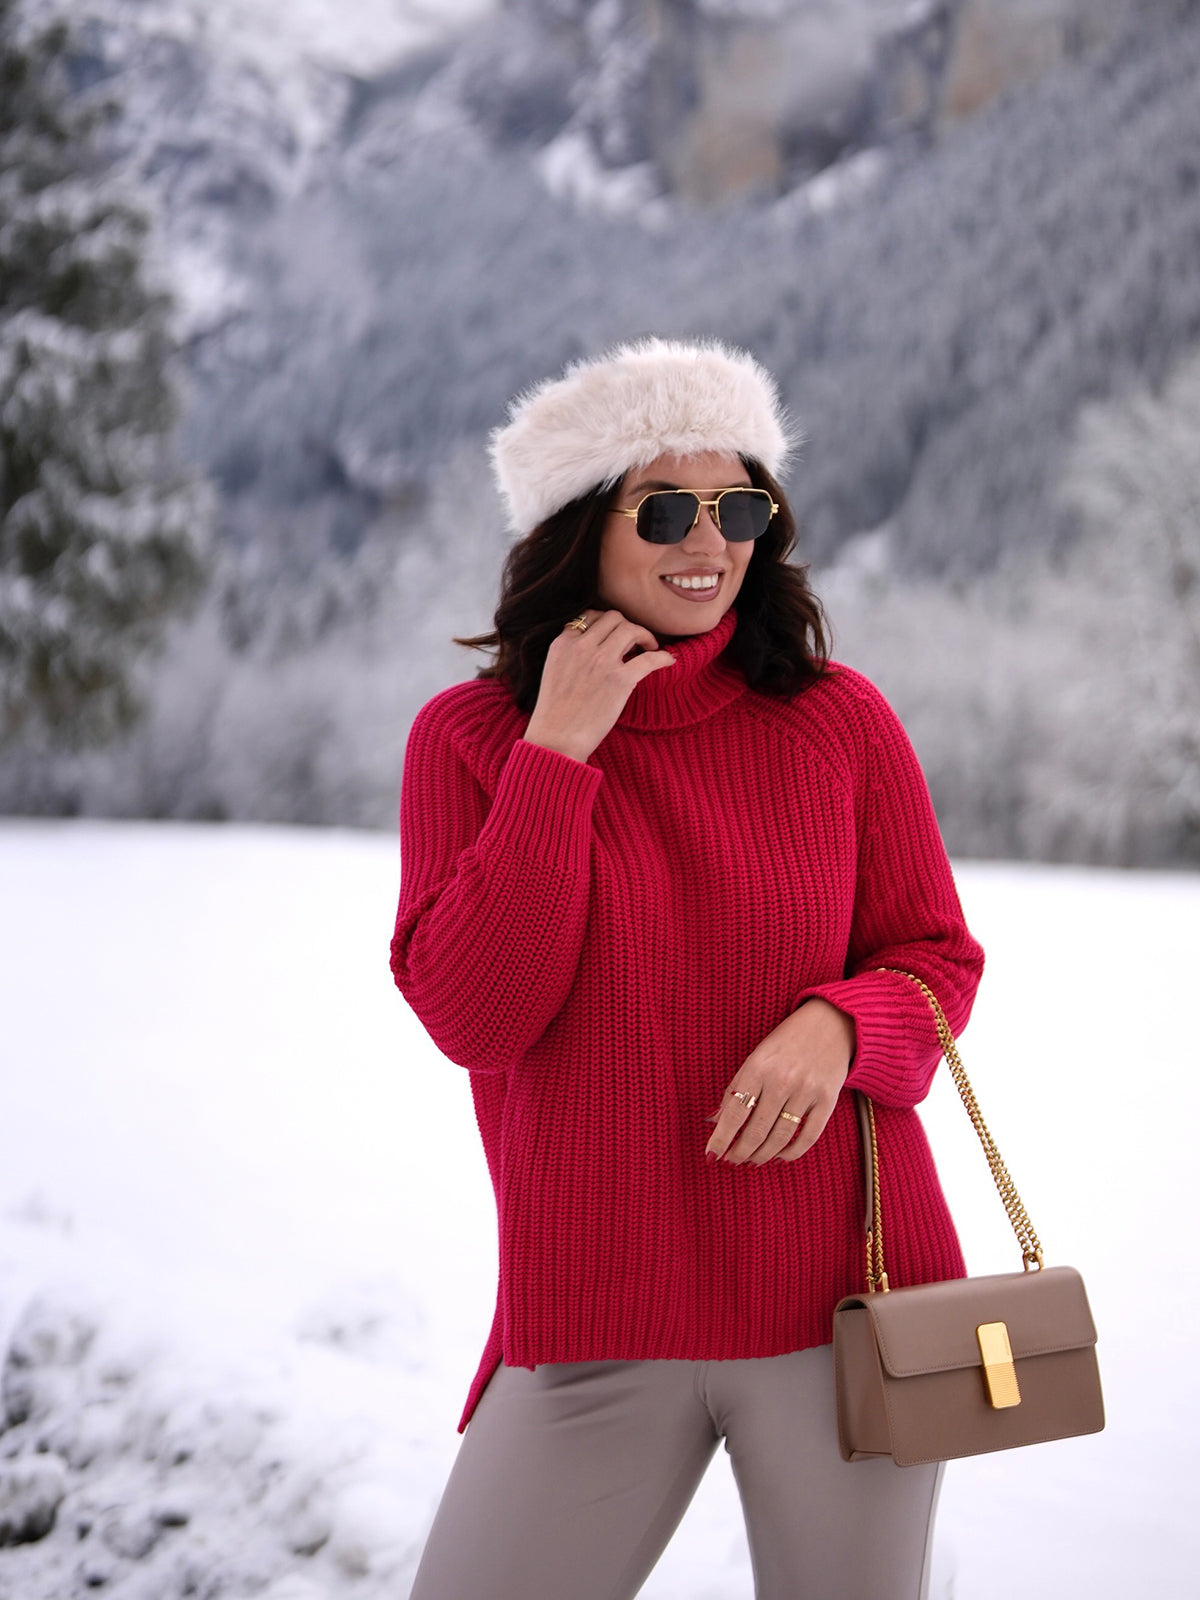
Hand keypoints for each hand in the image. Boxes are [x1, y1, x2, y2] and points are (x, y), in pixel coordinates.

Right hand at [523, 609, 675, 763]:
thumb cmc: (555, 712)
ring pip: (631, 629)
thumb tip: (596, 646)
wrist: (556, 739)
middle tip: (634, 642)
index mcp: (564, 643)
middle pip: (614, 618)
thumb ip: (571, 653)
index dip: (606, 623)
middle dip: (627, 626)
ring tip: (648, 648)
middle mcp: (582, 646)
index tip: (614, 635)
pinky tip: (668, 660)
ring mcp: (602, 662)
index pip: (590, 616)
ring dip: (644, 636)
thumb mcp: (554, 670)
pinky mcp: (620, 680)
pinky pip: (650, 659)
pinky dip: (662, 657)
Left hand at [705, 999, 855, 1165]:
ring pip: (780, 1137)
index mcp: (757, 1067)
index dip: (721, 1138)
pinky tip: (779, 1157)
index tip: (712, 1155)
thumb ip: (735, 1090)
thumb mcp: (755, 1058)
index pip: (735, 1113)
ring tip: (752, 1161)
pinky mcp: (827, 1099)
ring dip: (762, 1155)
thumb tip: (713, 1121)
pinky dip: (792, 1153)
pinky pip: (808, 1136)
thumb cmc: (785, 1043)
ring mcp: (806, 1091)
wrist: (830, 1023)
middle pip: (756, 1130)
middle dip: (740, 1152)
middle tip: (732, 1161)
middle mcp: (782, 1080)